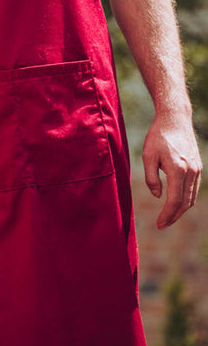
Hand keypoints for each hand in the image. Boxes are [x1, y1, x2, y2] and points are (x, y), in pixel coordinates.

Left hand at [142, 114, 201, 228]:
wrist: (175, 120)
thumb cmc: (157, 137)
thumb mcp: (147, 156)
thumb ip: (151, 178)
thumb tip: (158, 196)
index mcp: (178, 169)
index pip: (175, 200)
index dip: (167, 215)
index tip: (159, 224)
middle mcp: (191, 171)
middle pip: (186, 202)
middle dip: (174, 216)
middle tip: (162, 225)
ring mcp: (197, 169)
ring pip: (192, 197)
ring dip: (181, 210)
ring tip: (168, 217)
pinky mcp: (198, 167)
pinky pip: (194, 188)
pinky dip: (186, 199)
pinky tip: (177, 203)